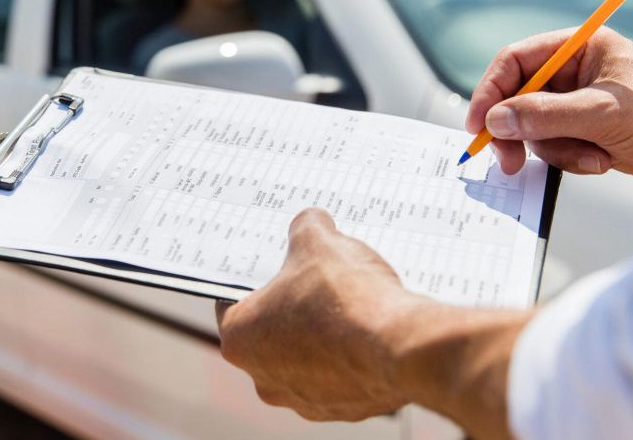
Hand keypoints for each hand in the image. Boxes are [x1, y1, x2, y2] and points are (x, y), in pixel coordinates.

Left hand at [216, 209, 528, 437]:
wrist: (399, 345)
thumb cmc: (344, 297)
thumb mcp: (318, 241)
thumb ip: (306, 228)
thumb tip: (311, 222)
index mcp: (240, 338)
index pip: (233, 301)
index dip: (255, 278)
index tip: (274, 265)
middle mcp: (264, 378)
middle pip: (271, 332)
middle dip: (292, 306)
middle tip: (315, 280)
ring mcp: (304, 399)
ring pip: (306, 357)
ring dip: (322, 334)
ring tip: (349, 304)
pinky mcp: (343, 409)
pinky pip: (341, 375)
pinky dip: (351, 355)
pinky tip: (368, 329)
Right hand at [467, 27, 632, 181]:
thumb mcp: (603, 113)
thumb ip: (546, 114)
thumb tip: (497, 120)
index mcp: (579, 48)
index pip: (516, 61)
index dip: (491, 91)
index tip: (479, 125)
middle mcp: (573, 71)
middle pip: (518, 97)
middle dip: (519, 131)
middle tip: (509, 161)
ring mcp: (576, 102)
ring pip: (534, 127)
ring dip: (556, 149)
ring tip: (593, 157)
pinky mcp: (583, 129)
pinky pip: (553, 145)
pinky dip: (571, 158)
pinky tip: (602, 160)